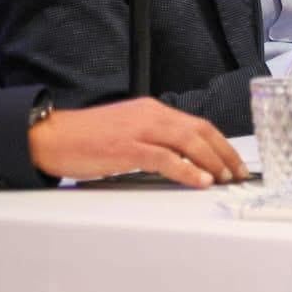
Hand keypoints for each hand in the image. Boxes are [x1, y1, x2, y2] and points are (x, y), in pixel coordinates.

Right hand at [28, 98, 243, 187]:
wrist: (52, 136)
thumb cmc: (87, 138)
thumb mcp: (128, 131)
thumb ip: (153, 139)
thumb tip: (181, 159)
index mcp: (152, 110)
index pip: (197, 124)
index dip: (220, 144)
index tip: (234, 162)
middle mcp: (151, 114)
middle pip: (200, 130)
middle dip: (224, 153)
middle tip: (238, 173)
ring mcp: (139, 130)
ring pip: (188, 141)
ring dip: (212, 161)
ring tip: (225, 178)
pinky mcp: (127, 148)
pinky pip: (165, 158)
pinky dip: (187, 169)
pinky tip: (199, 180)